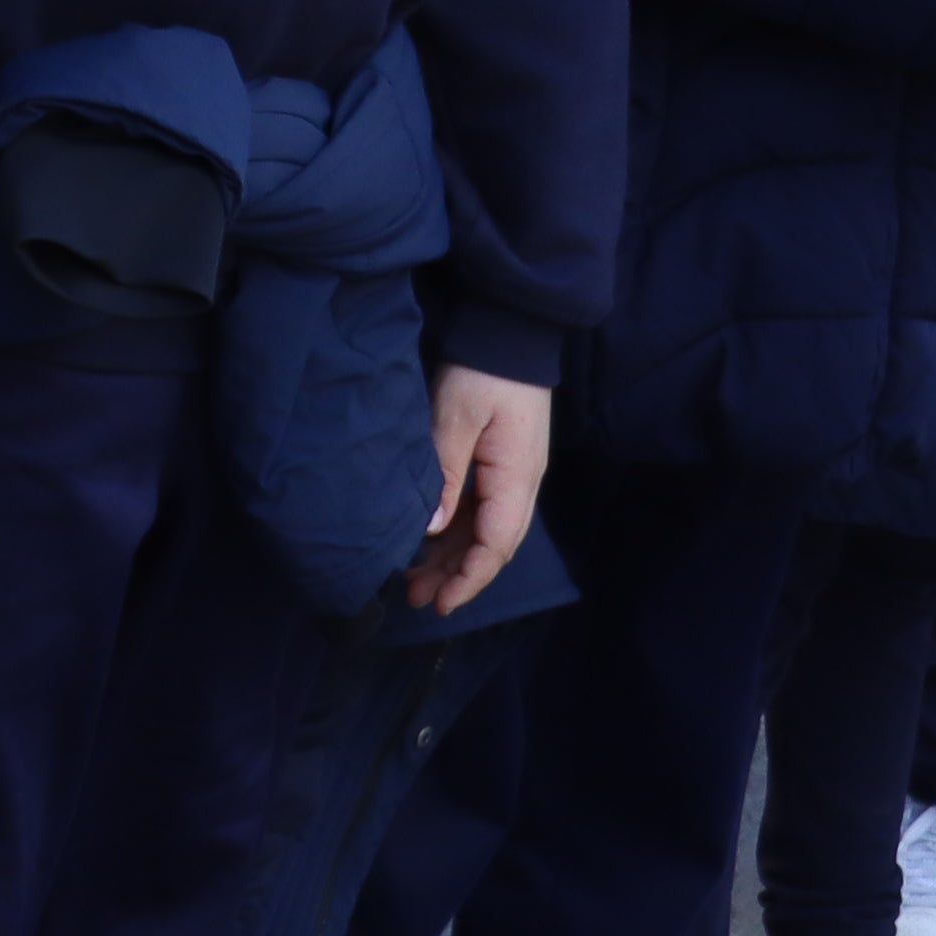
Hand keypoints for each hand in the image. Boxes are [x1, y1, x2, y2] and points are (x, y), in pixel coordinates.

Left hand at [407, 366, 549, 613]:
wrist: (508, 332)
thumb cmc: (482, 371)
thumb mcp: (457, 418)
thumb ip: (445, 473)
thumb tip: (430, 529)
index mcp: (516, 477)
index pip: (497, 543)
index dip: (470, 578)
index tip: (442, 602)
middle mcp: (520, 483)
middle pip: (491, 544)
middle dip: (456, 575)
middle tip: (415, 599)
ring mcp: (511, 474)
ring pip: (483, 529)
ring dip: (453, 556)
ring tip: (415, 580)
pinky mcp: (498, 463)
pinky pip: (479, 509)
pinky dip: (455, 530)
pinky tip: (429, 541)